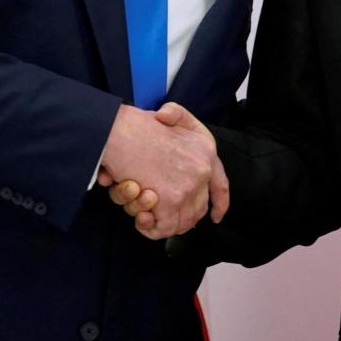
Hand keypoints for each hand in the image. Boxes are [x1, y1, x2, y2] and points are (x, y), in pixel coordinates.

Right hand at [96, 103, 226, 236]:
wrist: (119, 132)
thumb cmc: (136, 125)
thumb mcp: (169, 112)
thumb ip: (177, 115)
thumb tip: (166, 119)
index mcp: (206, 149)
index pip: (220, 185)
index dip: (219, 203)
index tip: (216, 216)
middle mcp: (202, 170)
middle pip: (198, 209)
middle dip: (180, 217)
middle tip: (158, 215)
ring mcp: (188, 188)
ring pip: (181, 221)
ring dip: (160, 222)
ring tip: (142, 210)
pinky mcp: (170, 202)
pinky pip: (164, 228)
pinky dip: (150, 228)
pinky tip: (141, 219)